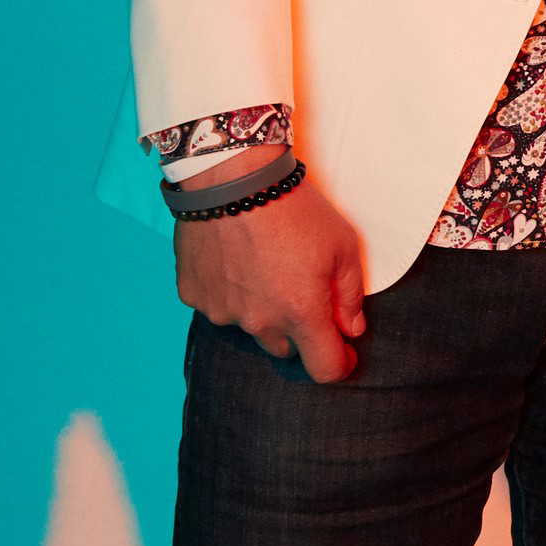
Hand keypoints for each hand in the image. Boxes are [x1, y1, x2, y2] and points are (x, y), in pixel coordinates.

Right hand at [173, 172, 369, 381]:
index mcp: (302, 312)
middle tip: (300, 289)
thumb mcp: (343, 244)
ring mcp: (222, 311)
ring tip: (264, 265)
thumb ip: (350, 294)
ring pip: (250, 326)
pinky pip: (218, 306)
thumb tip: (352, 329)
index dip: (339, 363)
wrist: (233, 177)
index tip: (343, 351)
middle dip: (298, 329)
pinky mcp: (194, 295)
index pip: (324, 368)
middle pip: (286, 348)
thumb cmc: (295, 208)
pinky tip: (235, 260)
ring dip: (261, 309)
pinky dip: (229, 292)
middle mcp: (260, 321)